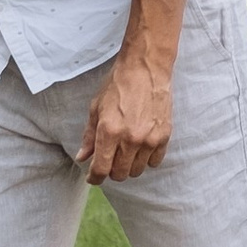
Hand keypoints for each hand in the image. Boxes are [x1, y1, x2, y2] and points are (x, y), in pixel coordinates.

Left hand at [80, 53, 173, 182]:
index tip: (93, 177)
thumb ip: (89, 136)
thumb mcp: (96, 108)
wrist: (145, 68)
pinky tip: (141, 147)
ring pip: (137, 171)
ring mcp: (149, 138)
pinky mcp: (164, 135)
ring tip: (126, 152)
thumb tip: (83, 158)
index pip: (101, 169)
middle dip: (111, 171)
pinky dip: (146, 159)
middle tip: (110, 160)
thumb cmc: (118, 85)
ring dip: (129, 166)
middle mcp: (130, 138)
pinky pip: (154, 162)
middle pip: (120, 174)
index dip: (94, 178)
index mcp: (109, 131)